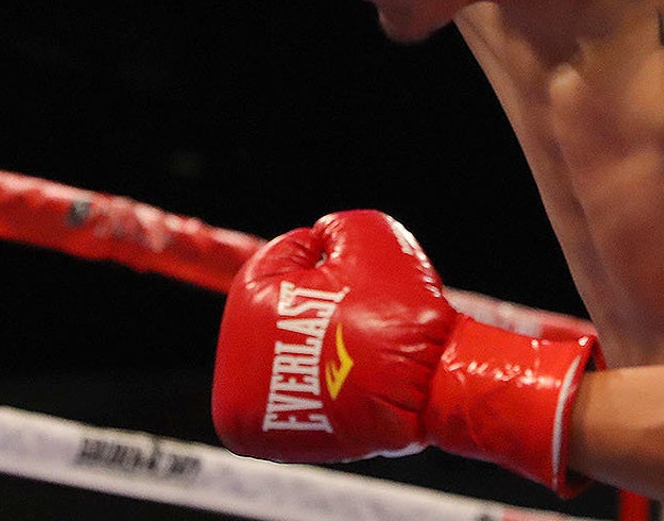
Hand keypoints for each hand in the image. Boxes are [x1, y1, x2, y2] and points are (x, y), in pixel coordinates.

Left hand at [211, 210, 598, 495]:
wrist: (428, 390)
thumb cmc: (399, 312)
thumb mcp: (371, 236)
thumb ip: (336, 228)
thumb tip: (320, 240)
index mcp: (250, 299)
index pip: (278, 261)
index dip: (321, 255)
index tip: (353, 271)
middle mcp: (235, 354)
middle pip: (276, 310)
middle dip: (314, 303)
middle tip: (358, 312)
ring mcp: (247, 401)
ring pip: (284, 355)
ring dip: (313, 345)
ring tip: (357, 348)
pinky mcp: (267, 436)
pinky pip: (290, 396)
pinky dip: (315, 385)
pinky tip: (347, 380)